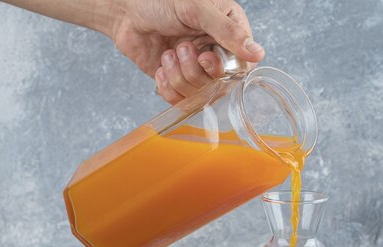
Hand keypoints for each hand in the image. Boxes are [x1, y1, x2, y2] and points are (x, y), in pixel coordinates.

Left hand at [110, 0, 263, 103]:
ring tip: (169, 54)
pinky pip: (181, 101)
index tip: (206, 57)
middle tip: (182, 48)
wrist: (125, 12)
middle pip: (220, 85)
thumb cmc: (159, 0)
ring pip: (199, 95)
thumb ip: (228, 32)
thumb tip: (258, 53)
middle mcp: (216, 53)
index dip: (224, 70)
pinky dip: (168, 86)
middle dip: (195, 71)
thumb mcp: (197, 9)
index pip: (243, 67)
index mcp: (229, 32)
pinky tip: (161, 68)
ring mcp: (197, 69)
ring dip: (179, 75)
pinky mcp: (178, 82)